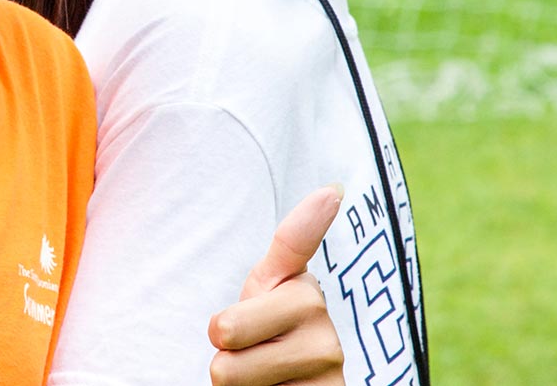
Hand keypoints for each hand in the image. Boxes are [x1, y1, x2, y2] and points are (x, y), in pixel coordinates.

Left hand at [207, 187, 344, 385]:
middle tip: (248, 350)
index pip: (296, 244)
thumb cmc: (270, 333)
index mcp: (303, 288)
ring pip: (228, 373)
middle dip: (221, 348)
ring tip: (262, 376)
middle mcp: (322, 323)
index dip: (310, 218)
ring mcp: (326, 364)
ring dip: (235, 381)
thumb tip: (335, 189)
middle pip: (224, 330)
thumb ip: (290, 245)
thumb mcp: (268, 288)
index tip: (330, 189)